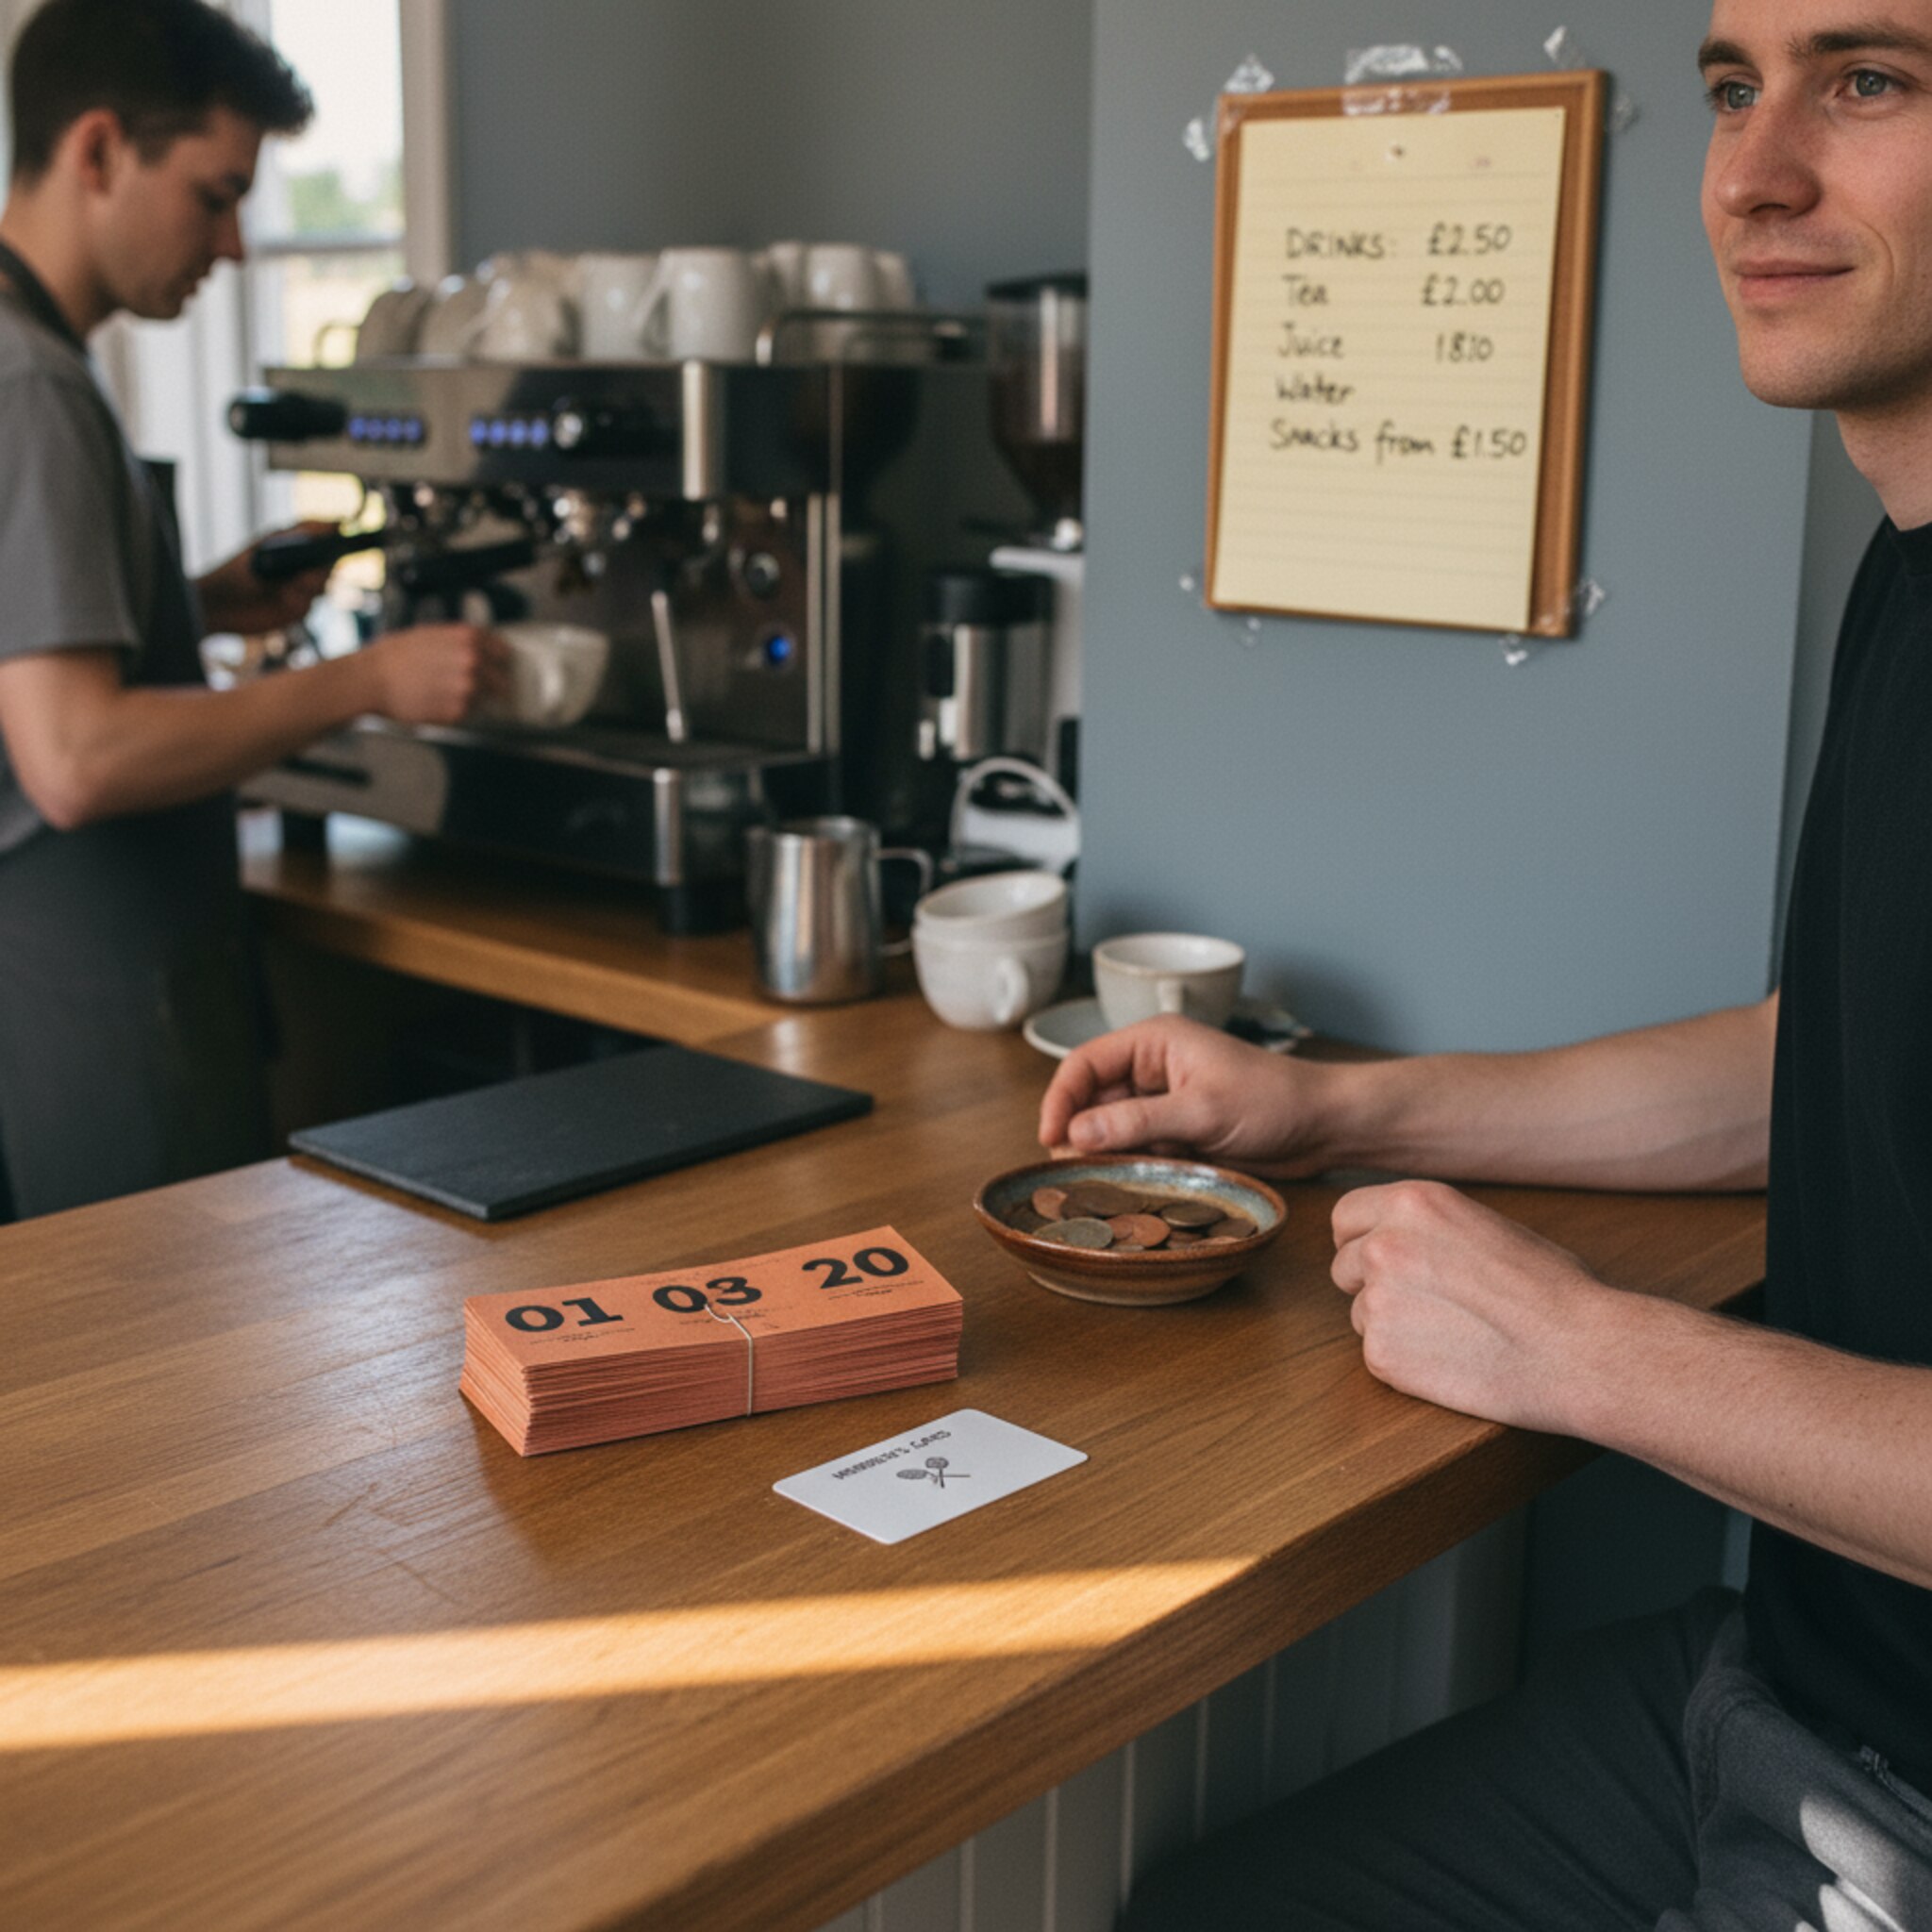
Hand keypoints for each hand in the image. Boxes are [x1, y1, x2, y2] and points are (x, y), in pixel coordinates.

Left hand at [195, 520, 335, 637]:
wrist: (220, 605)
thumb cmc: (237, 571)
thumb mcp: (265, 548)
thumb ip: (295, 538)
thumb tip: (325, 526)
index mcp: (291, 544)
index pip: (320, 533)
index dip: (332, 530)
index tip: (339, 529)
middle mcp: (299, 564)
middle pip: (328, 560)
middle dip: (324, 564)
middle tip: (313, 566)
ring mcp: (300, 587)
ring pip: (323, 584)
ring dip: (310, 584)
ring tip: (291, 587)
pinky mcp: (297, 608)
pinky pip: (310, 604)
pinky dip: (298, 601)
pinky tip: (282, 599)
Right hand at [362, 624, 509, 724]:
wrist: (371, 680)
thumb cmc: (394, 656)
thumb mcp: (431, 634)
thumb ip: (460, 641)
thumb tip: (482, 650)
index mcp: (468, 638)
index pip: (503, 652)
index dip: (499, 660)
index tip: (498, 666)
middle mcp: (473, 662)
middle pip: (502, 680)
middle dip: (492, 685)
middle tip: (475, 687)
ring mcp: (468, 688)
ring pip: (486, 699)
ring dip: (474, 699)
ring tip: (446, 694)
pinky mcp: (459, 711)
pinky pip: (468, 713)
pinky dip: (458, 711)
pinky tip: (438, 702)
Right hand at [1037, 1015, 1336, 1174]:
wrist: (1324, 1126)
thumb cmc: (1273, 1102)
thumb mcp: (1202, 1111)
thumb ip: (1137, 1122)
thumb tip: (1075, 1133)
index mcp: (1154, 1042)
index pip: (1085, 1064)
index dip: (1061, 1099)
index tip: (1050, 1138)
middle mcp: (1153, 1067)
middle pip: (1093, 1098)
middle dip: (1082, 1132)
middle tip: (1075, 1170)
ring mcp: (1166, 1100)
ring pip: (1114, 1128)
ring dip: (1109, 1153)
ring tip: (1106, 1181)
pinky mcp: (1180, 1130)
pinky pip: (1140, 1148)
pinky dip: (1134, 1165)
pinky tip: (1137, 1184)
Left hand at [1331, 1179, 1609, 1430]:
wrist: (1579, 1350)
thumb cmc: (1552, 1289)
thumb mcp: (1487, 1226)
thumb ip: (1431, 1229)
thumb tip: (1401, 1238)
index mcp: (1413, 1203)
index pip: (1345, 1217)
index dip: (1361, 1240)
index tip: (1381, 1260)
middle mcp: (1384, 1244)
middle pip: (1344, 1267)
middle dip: (1373, 1284)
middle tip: (1426, 1305)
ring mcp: (1378, 1300)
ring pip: (1360, 1313)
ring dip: (1393, 1325)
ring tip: (1453, 1335)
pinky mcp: (1382, 1354)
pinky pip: (1376, 1354)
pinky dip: (1404, 1362)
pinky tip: (1453, 1362)